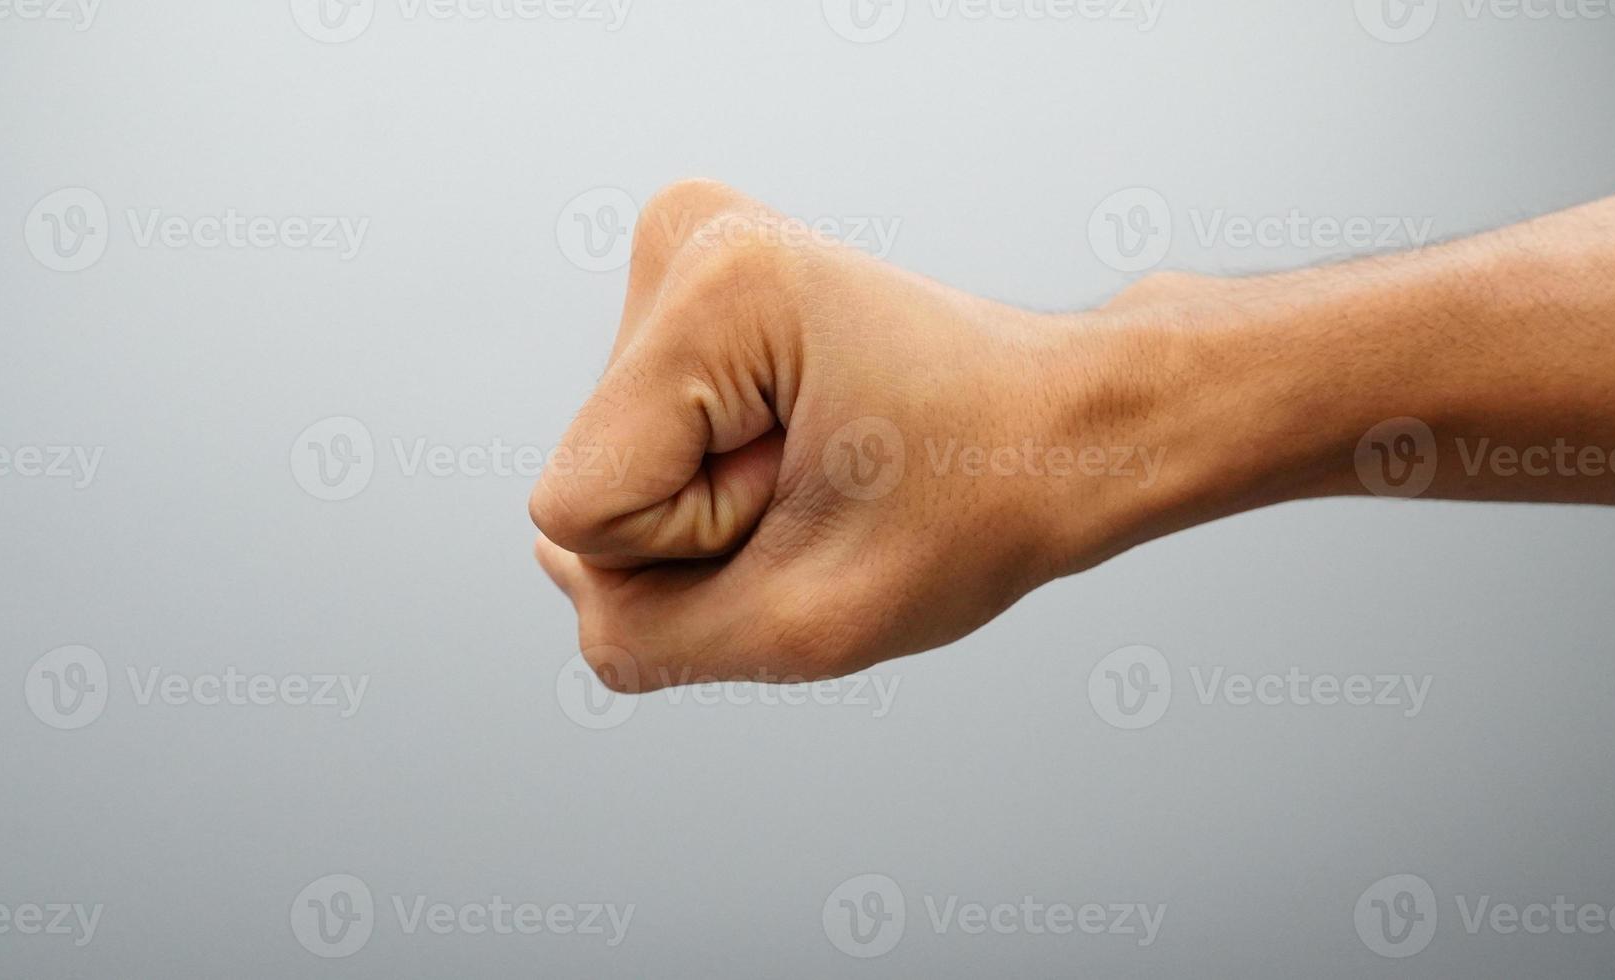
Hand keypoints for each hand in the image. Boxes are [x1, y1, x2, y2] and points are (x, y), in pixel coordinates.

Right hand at [530, 180, 1179, 691]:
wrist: (1064, 426)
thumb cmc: (979, 507)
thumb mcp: (808, 624)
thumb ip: (639, 632)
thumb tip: (550, 560)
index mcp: (716, 290)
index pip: (581, 512)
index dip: (698, 548)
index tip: (815, 495)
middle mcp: (681, 239)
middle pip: (591, 487)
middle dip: (705, 529)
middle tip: (828, 485)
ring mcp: (680, 252)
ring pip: (611, 473)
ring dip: (712, 510)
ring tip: (823, 463)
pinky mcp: (687, 289)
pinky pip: (636, 445)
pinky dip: (712, 480)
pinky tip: (798, 442)